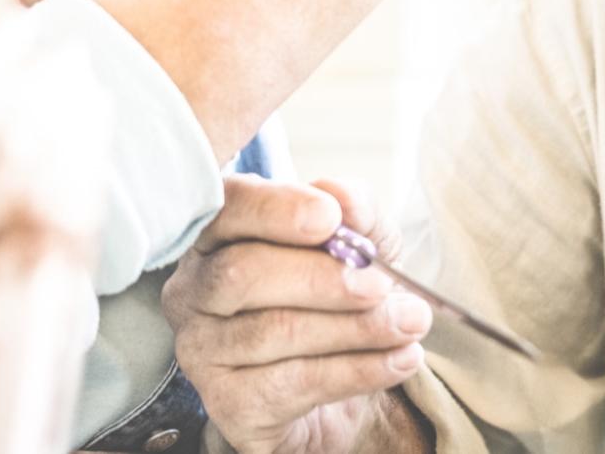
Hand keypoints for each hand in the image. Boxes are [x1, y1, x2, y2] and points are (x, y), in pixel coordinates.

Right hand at [164, 176, 433, 453]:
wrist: (335, 387)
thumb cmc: (334, 299)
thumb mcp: (357, 246)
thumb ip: (355, 215)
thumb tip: (345, 200)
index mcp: (218, 235)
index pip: (228, 208)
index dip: (275, 209)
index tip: (329, 217)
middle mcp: (194, 291)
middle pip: (242, 273)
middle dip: (321, 277)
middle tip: (381, 284)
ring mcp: (203, 351)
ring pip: (273, 331)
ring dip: (355, 327)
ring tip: (410, 322)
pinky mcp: (229, 404)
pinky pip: (292, 384)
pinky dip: (356, 370)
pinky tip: (399, 360)